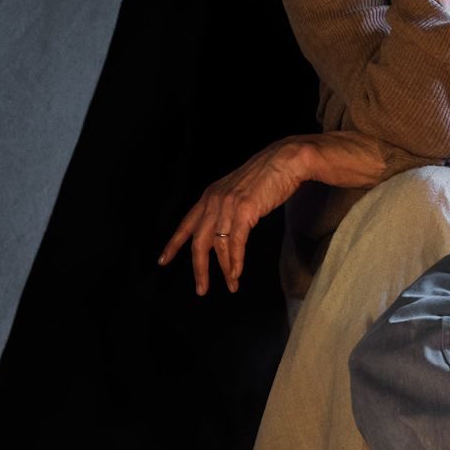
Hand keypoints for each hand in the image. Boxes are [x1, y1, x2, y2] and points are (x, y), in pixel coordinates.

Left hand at [157, 138, 310, 294]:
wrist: (286, 160)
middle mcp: (214, 201)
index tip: (163, 260)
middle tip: (201, 289)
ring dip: (224, 269)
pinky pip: (235, 242)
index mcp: (210, 196)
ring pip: (218, 246)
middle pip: (198, 242)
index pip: (186, 224)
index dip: (174, 244)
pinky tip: (237, 272)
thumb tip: (226, 229)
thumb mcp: (238, 190)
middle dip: (199, 269)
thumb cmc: (268, 175)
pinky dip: (235, 260)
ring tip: (231, 285)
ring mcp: (228, 205)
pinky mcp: (245, 210)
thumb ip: (227, 207)